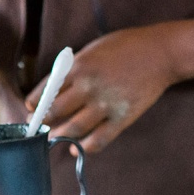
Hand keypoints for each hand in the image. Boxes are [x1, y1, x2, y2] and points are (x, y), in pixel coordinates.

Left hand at [25, 27, 175, 152]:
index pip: (45, 92)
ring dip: (61, 137)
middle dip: (43, 123)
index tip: (32, 111)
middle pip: (54, 112)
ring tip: (58, 138)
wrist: (161, 52)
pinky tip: (80, 147)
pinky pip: (99, 140)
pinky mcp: (123, 117)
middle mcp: (88, 86)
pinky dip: (86, 147)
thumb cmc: (127, 46)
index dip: (34, 105)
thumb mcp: (93, 49)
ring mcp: (106, 103)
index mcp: (78, 66)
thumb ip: (74, 68)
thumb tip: (56, 89)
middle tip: (41, 128)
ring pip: (73, 129)